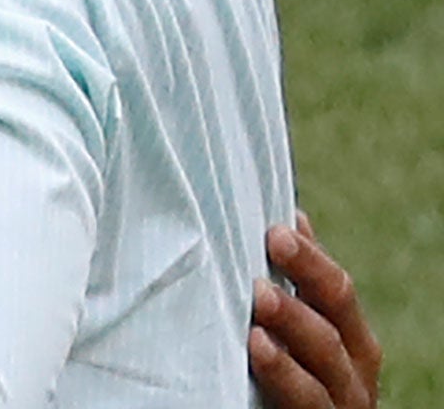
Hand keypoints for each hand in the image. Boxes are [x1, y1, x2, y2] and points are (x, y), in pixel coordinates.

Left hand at [249, 211, 381, 408]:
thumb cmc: (294, 379)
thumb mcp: (299, 335)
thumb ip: (297, 287)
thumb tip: (291, 220)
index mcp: (349, 340)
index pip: (335, 290)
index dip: (310, 257)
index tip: (278, 227)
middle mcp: (352, 371)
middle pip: (336, 314)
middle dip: (306, 275)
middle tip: (273, 242)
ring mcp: (339, 402)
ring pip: (325, 357)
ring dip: (293, 320)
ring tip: (260, 295)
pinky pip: (307, 400)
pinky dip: (283, 372)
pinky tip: (257, 348)